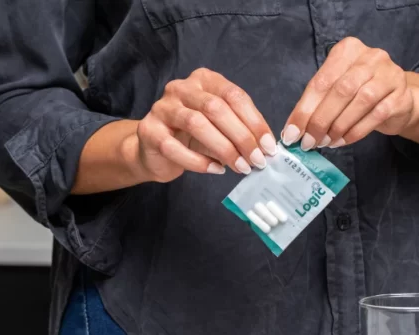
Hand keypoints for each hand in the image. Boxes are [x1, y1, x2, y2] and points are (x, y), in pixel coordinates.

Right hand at [133, 68, 276, 182]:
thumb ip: (238, 129)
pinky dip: (199, 162)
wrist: (153, 149)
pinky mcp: (149, 131)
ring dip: (223, 148)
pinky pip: (175, 147)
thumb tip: (265, 147)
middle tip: (257, 160)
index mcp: (203, 80)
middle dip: (241, 137)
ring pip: (196, 124)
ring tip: (240, 167)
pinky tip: (217, 170)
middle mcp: (181, 88)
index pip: (234, 96)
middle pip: (216, 108)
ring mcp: (162, 108)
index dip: (254, 122)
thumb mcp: (219, 126)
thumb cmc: (191, 136)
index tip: (269, 146)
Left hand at [281, 37, 418, 150]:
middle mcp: (371, 57)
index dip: (304, 109)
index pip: (321, 81)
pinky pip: (375, 116)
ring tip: (326, 142)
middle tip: (309, 142)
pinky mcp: (400, 96)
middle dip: (320, 120)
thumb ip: (316, 103)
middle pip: (340, 90)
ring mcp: (389, 74)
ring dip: (338, 127)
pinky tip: (342, 141)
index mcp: (348, 50)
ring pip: (360, 102)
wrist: (399, 100)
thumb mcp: (336, 89)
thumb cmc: (360, 93)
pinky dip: (355, 132)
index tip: (292, 133)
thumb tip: (293, 130)